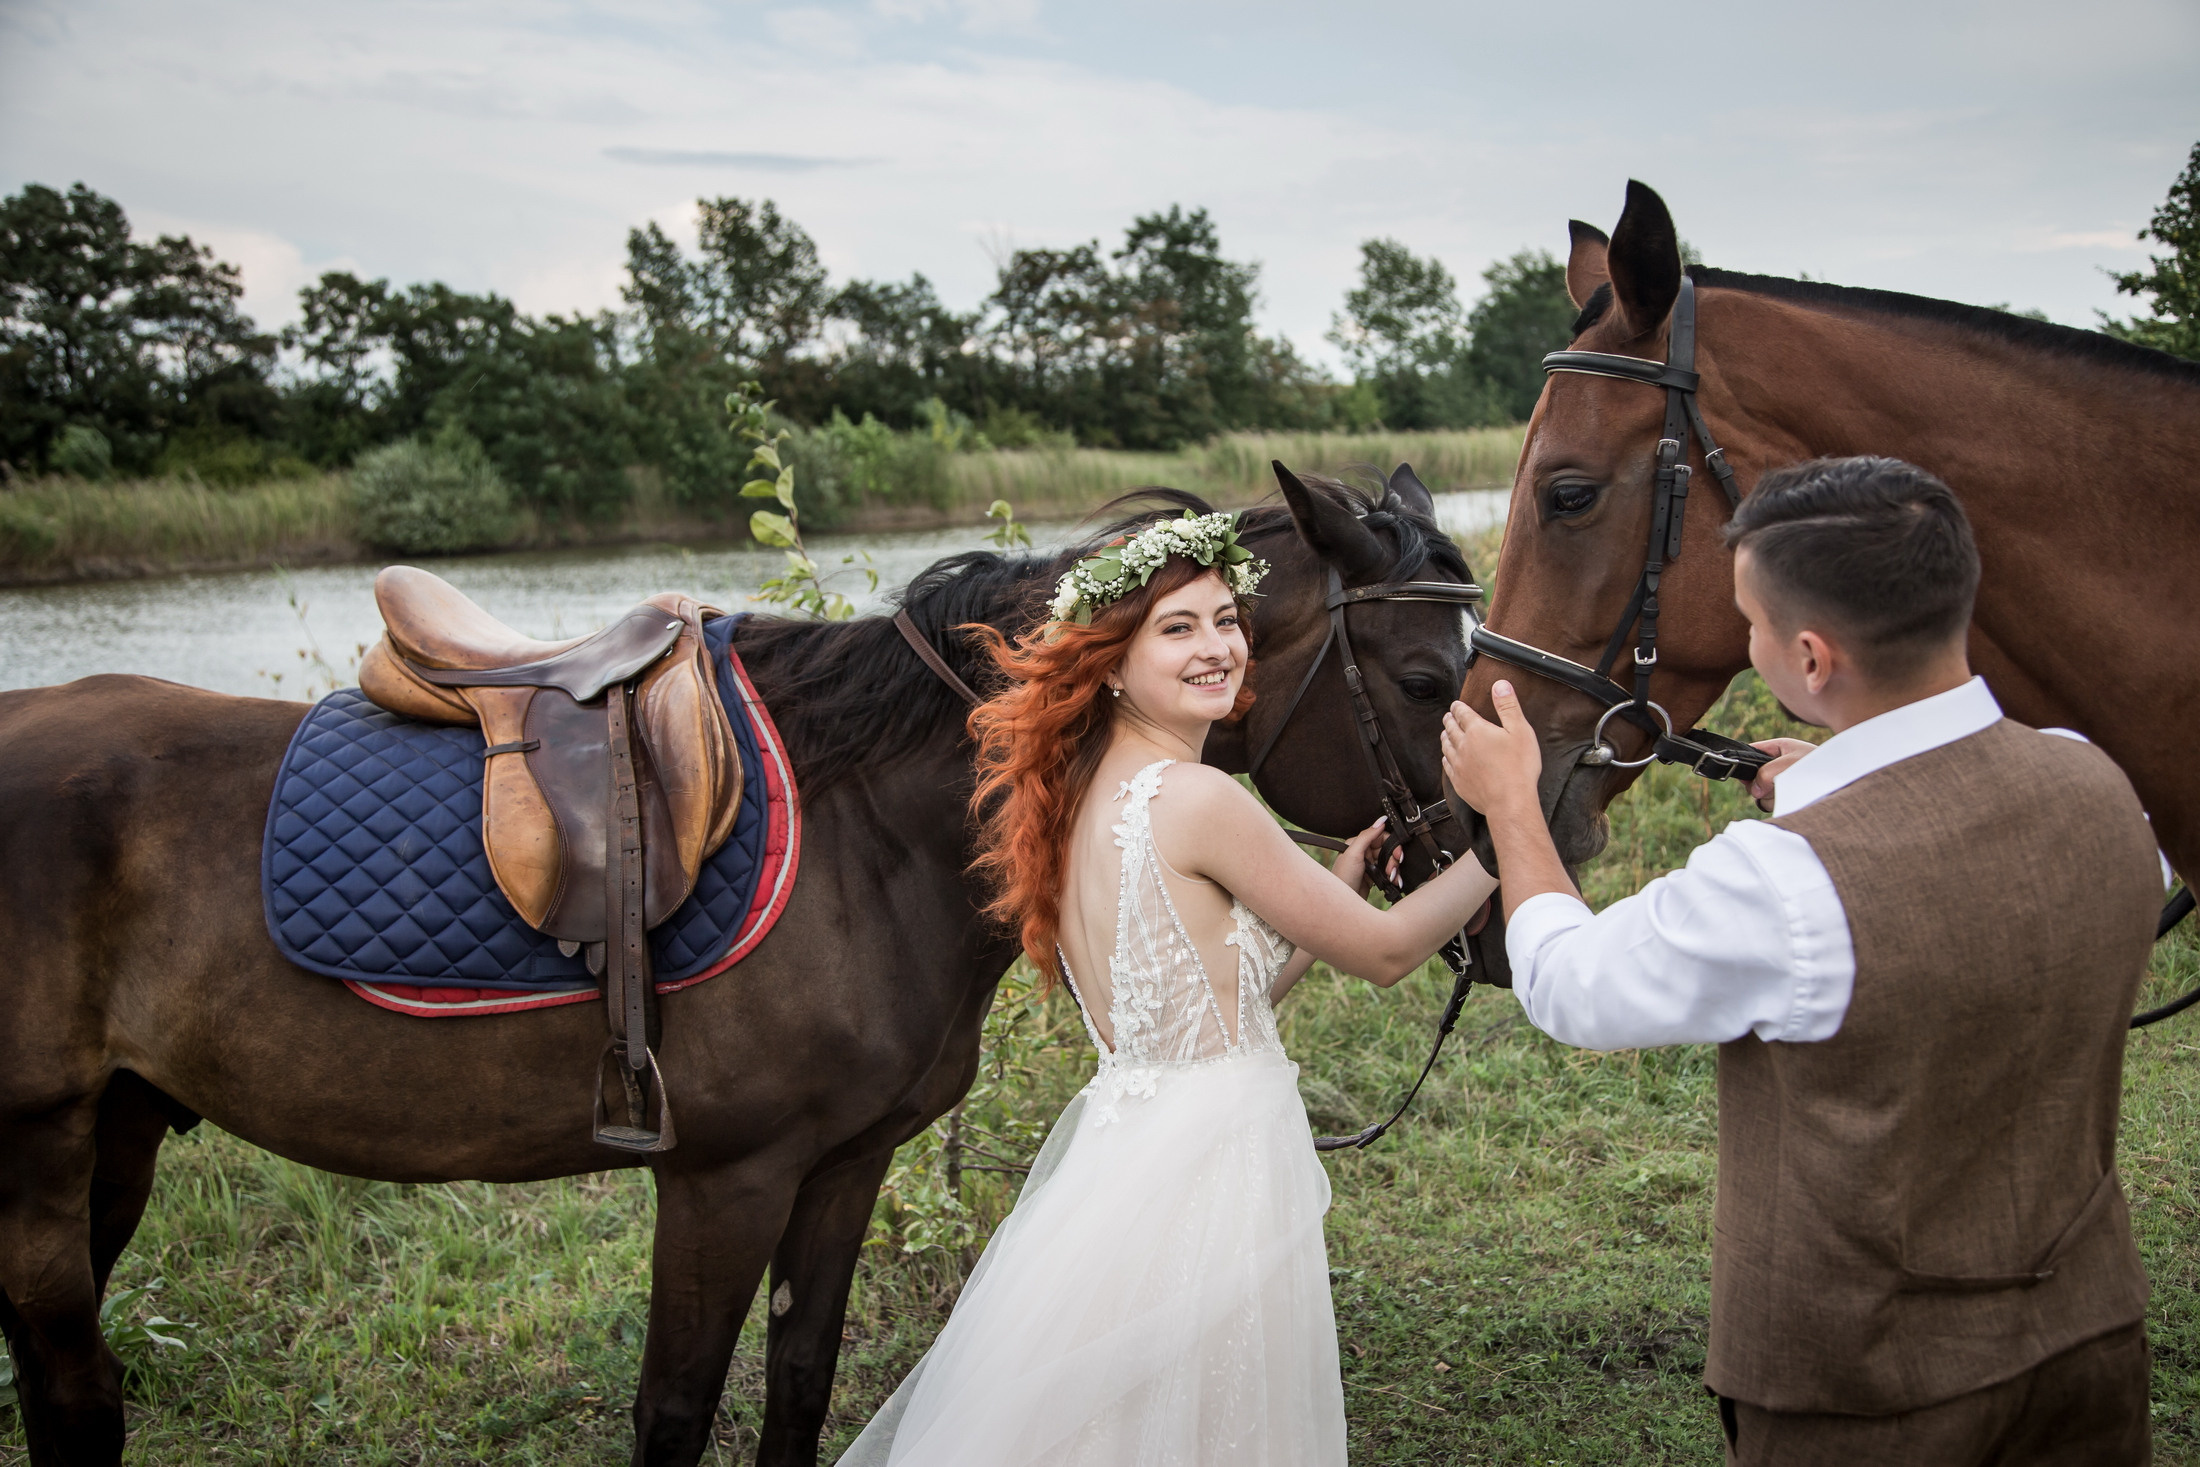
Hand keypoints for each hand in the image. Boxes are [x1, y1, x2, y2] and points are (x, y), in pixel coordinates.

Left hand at [1331, 815, 1400, 898]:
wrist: (1343, 903)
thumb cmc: (1343, 878)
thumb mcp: (1354, 854)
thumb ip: (1367, 835)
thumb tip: (1381, 820)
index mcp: (1357, 844)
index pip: (1381, 837)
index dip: (1391, 844)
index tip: (1397, 853)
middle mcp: (1363, 853)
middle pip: (1387, 849)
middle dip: (1394, 858)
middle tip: (1394, 867)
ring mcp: (1369, 865)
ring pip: (1389, 861)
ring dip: (1394, 869)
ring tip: (1392, 877)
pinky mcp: (1373, 877)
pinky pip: (1388, 872)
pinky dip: (1393, 876)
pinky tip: (1394, 881)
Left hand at [1442, 681, 1543, 820]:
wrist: (1509, 801)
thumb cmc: (1519, 766)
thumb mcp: (1520, 731)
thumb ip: (1508, 706)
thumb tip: (1500, 684)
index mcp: (1477, 731)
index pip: (1462, 714)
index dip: (1458, 707)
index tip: (1456, 704)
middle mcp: (1463, 746)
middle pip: (1451, 729)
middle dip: (1449, 720)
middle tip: (1448, 716)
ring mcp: (1459, 765)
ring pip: (1447, 747)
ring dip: (1445, 737)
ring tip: (1445, 733)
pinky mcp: (1459, 782)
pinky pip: (1447, 766)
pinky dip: (1446, 758)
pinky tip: (1448, 758)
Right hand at [1746, 737, 1817, 811]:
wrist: (1843, 780)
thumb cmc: (1820, 765)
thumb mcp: (1791, 762)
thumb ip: (1768, 772)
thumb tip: (1755, 789)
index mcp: (1777, 748)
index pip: (1750, 752)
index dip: (1744, 763)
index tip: (1743, 774)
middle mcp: (1776, 765)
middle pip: (1751, 776)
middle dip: (1760, 783)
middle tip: (1773, 783)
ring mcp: (1779, 782)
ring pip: (1759, 792)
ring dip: (1770, 794)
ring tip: (1789, 789)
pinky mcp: (1783, 796)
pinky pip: (1768, 803)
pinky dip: (1776, 802)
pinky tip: (1789, 798)